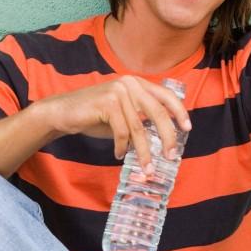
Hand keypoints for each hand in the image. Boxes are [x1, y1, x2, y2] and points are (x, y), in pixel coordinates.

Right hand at [35, 76, 191, 171]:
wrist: (64, 112)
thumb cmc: (94, 115)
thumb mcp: (122, 113)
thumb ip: (141, 117)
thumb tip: (164, 136)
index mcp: (136, 83)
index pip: (165, 95)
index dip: (179, 112)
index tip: (187, 129)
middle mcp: (129, 83)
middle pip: (157, 112)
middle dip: (167, 136)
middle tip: (171, 156)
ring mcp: (118, 91)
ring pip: (138, 127)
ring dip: (143, 151)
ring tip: (147, 168)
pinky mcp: (106, 102)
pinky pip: (121, 131)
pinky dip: (122, 146)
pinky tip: (119, 154)